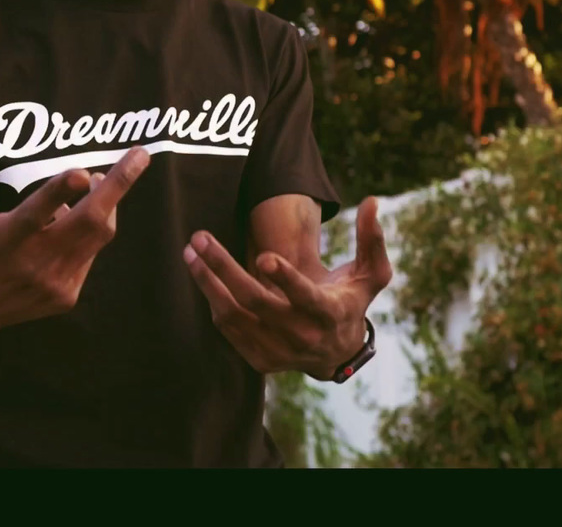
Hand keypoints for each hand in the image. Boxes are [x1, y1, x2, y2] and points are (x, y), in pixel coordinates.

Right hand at [0, 117, 150, 345]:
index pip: (34, 215)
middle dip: (118, 186)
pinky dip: (87, 230)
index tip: (82, 171)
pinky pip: (90, 253)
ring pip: (97, 235)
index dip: (58, 193)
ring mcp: (52, 284)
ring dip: (105, 203)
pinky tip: (67, 221)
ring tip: (95, 181)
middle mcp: (31, 265)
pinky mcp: (64, 296)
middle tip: (140, 155)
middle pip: (88, 223)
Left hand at [184, 197, 392, 378]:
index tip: (264, 257)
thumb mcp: (371, 275)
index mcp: (329, 313)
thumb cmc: (351, 301)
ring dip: (208, 283)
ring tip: (190, 253)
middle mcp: (302, 336)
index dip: (286, 279)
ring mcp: (279, 351)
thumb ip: (371, 239)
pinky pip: (229, 329)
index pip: (306, 297)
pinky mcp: (260, 360)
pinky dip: (214, 301)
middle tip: (200, 238)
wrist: (336, 353)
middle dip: (224, 268)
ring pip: (234, 316)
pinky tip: (203, 274)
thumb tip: (371, 201)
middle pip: (256, 301)